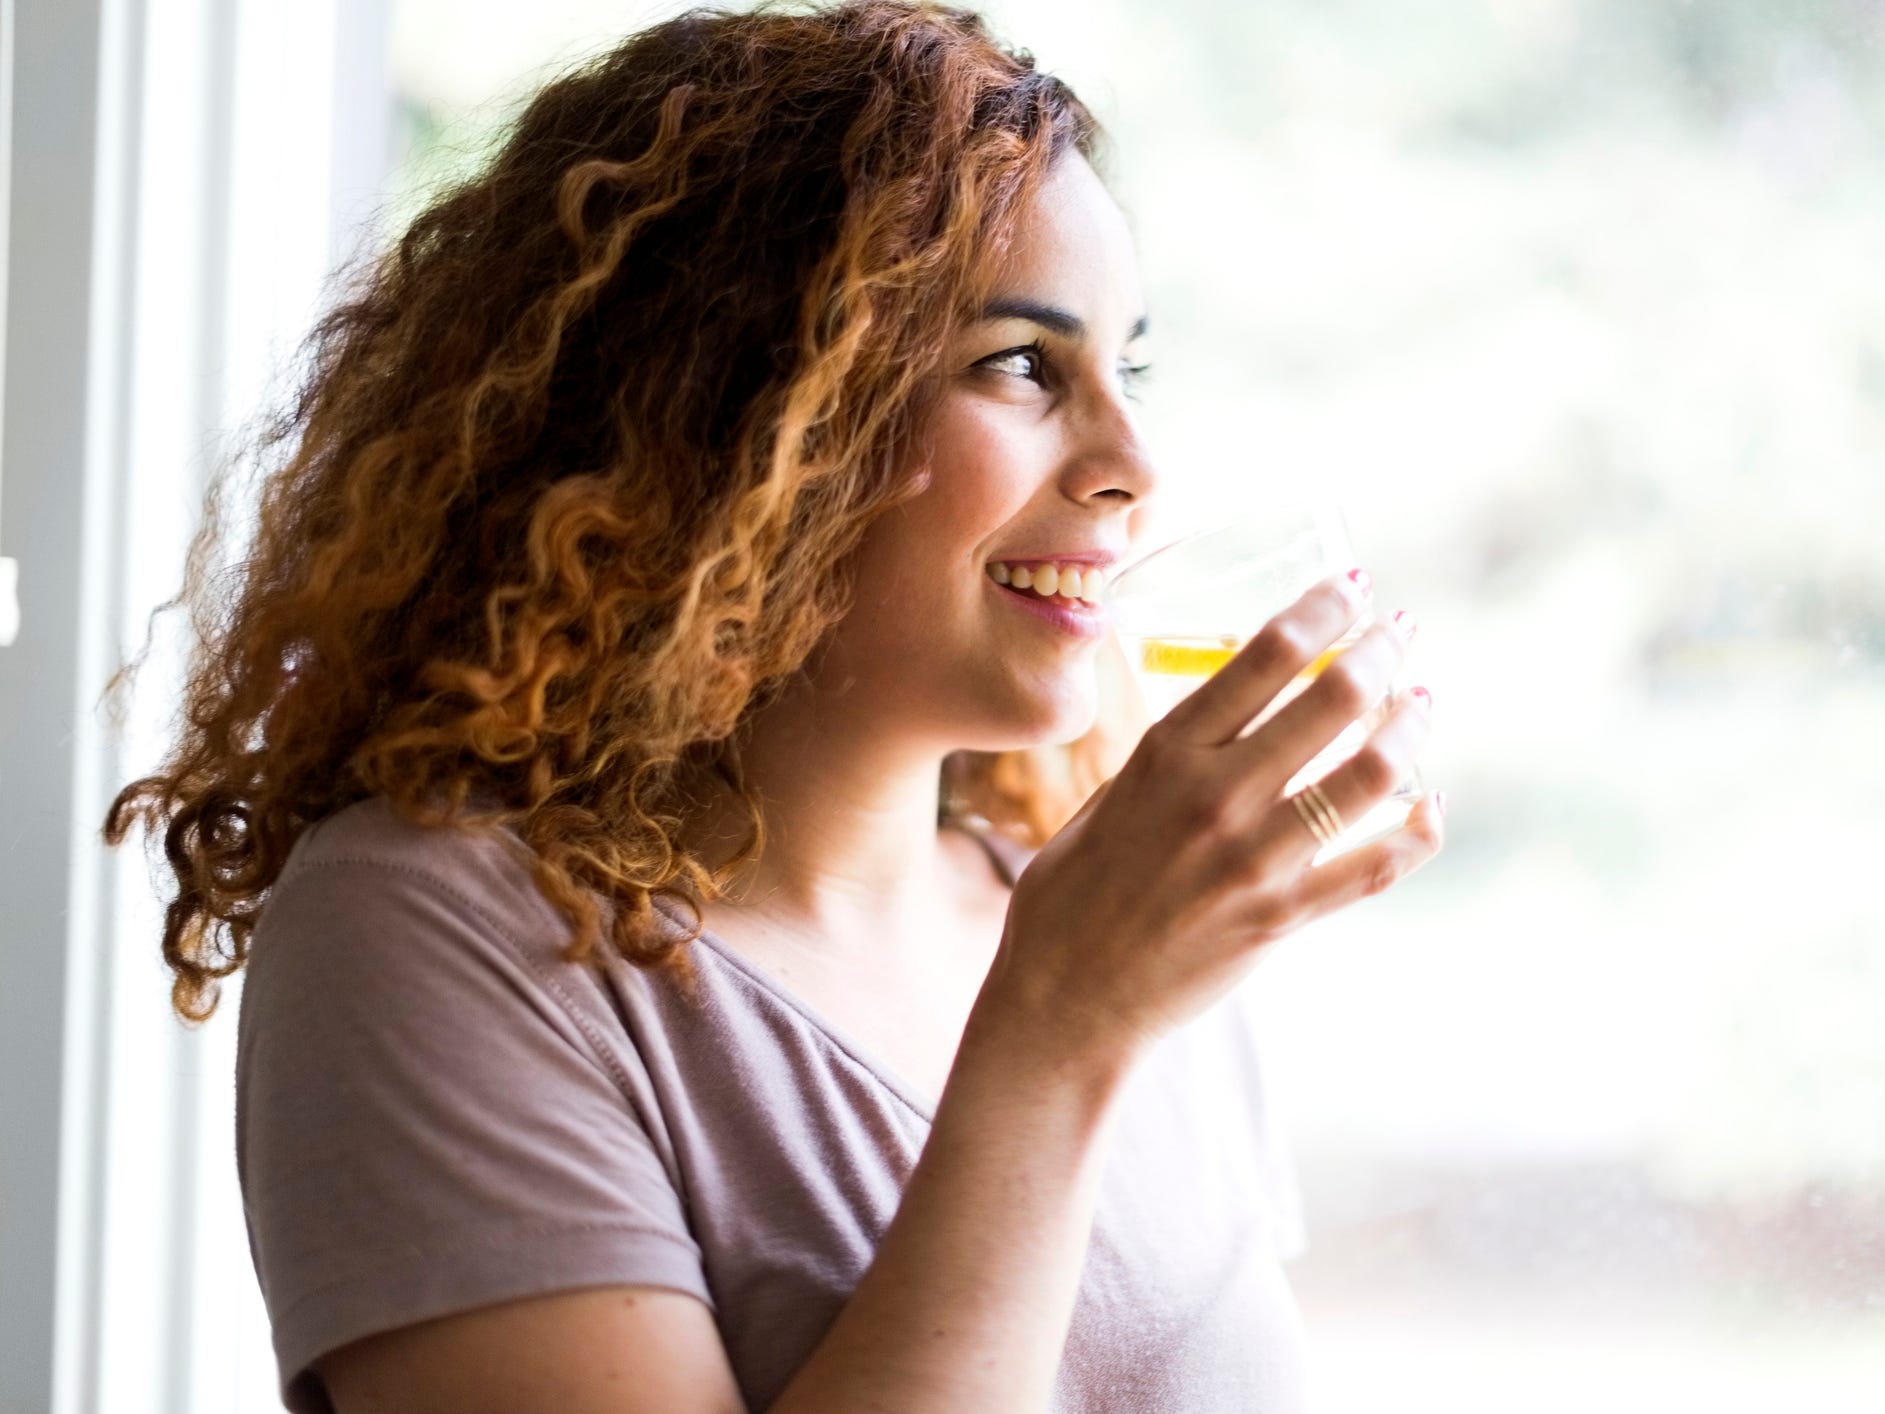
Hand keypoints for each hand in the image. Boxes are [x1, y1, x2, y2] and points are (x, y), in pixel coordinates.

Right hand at [973, 570, 1442, 1072]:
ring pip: (1370, 775)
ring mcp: (1253, 859)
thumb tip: (1230, 713)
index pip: (1264, 656)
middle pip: (1332, 700)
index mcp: (1165, 754)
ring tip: (1421, 704)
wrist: (1064, 998)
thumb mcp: (1110, 798)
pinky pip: (1375, 865)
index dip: (1323, 608)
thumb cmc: (1073, 895)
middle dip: (1382, 651)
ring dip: (1409, 728)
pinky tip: (1430, 805)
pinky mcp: (1280, 917)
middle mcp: (1214, 796)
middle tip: (1401, 631)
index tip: (1353, 585)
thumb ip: (1172, 757)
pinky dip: (1417, 830)